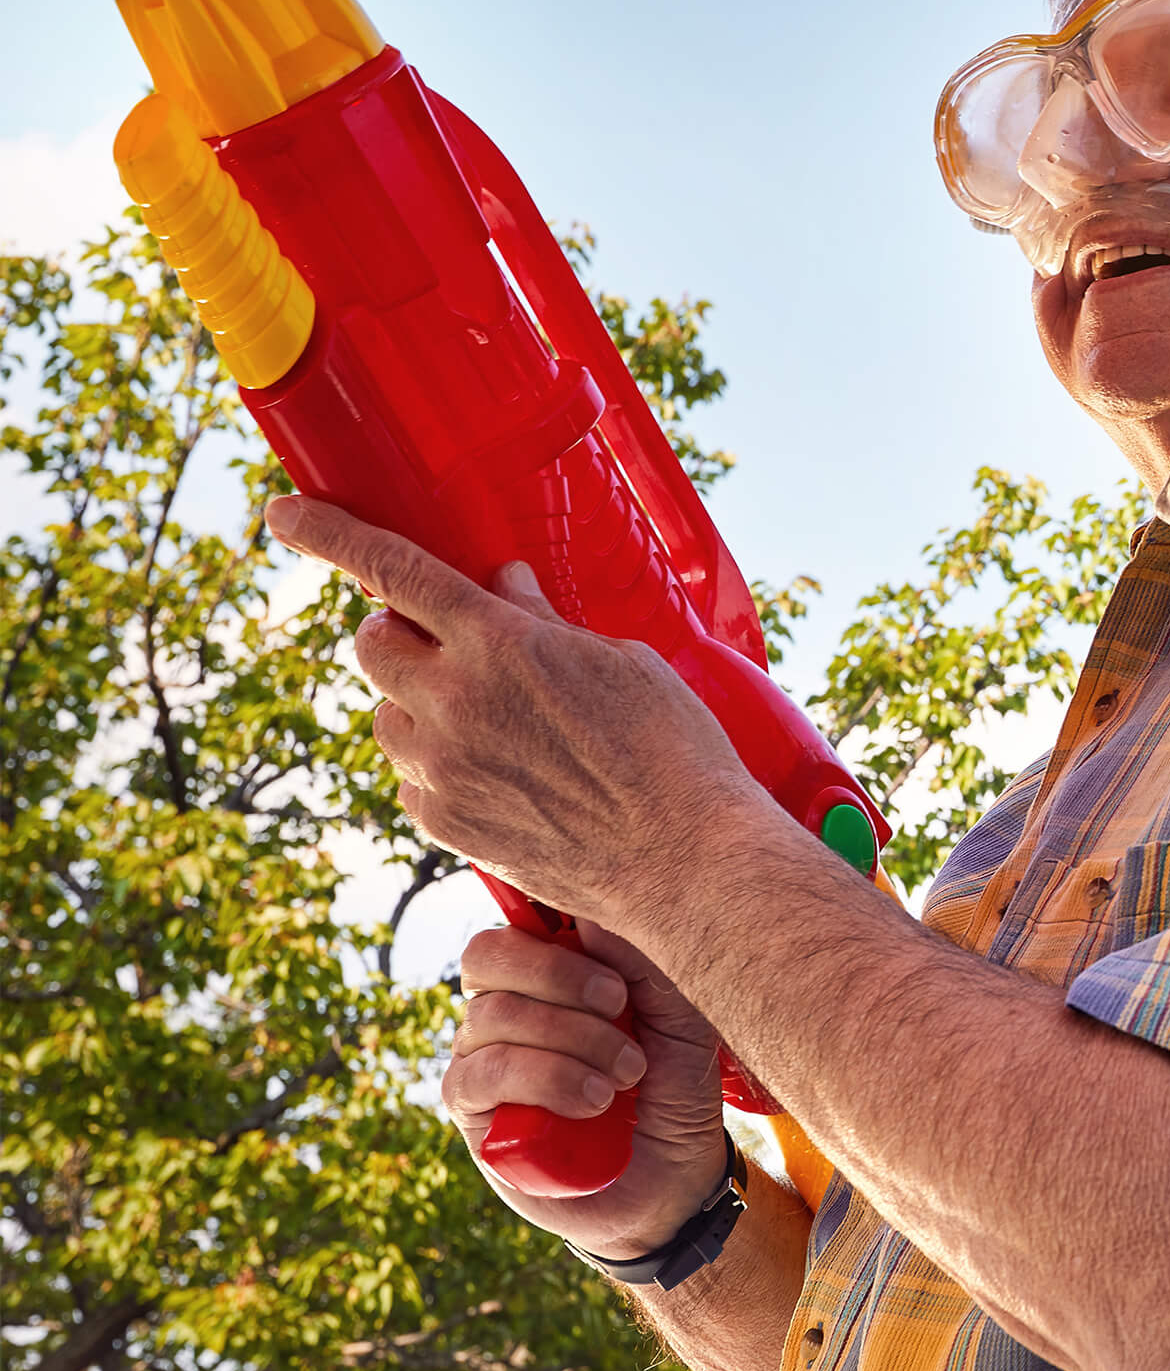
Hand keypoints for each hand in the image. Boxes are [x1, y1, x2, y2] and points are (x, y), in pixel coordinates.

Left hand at [265, 494, 769, 931]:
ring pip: (386, 714)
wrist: (684, 856)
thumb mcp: (622, 660)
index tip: (285, 513)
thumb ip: (544, 621)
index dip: (329, 534)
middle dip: (398, 634)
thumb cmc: (672, 750)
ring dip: (419, 705)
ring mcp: (443, 767)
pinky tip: (501, 776)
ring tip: (490, 725)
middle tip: (446, 647)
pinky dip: (439, 767)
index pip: (393, 569)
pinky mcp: (445, 823)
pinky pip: (411, 778)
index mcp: (501, 642)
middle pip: (372, 645)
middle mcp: (455, 700)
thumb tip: (502, 585)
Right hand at [447, 920, 733, 1256]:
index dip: (555, 921)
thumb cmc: (675, 1091)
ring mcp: (481, 1056)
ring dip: (571, 1040)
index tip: (616, 958)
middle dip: (562, 977)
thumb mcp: (682, 1020)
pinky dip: (547, 1080)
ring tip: (625, 1075)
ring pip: (492, 1016)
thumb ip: (645, 964)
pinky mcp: (472, 1112)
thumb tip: (596, 914)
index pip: (520, 917)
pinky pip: (483, 1074)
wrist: (674, 1183)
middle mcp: (507, 1006)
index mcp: (552, 972)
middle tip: (619, 1007)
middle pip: (489, 954)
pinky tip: (594, 1103)